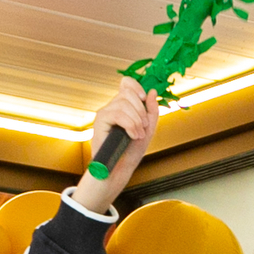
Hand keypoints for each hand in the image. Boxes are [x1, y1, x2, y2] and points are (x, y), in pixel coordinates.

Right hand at [72, 78, 159, 216]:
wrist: (120, 169)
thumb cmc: (131, 151)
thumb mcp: (148, 129)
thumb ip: (151, 111)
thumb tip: (153, 92)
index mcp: (123, 106)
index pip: (126, 83)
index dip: (136, 87)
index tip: (144, 98)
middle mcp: (112, 107)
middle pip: (127, 92)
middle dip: (141, 110)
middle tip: (144, 128)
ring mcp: (105, 113)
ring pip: (123, 103)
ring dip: (136, 121)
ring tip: (138, 135)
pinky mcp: (100, 121)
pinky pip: (117, 114)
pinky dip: (129, 125)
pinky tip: (132, 135)